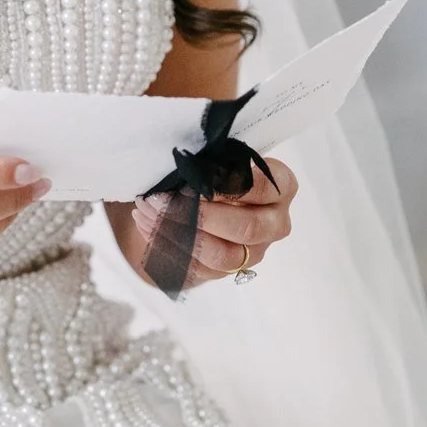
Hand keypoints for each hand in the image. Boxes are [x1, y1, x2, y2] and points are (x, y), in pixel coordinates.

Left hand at [129, 156, 296, 290]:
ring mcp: (254, 251)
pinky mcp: (227, 270)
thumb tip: (182, 162)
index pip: (262, 186)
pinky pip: (199, 268)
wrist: (196, 196)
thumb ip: (209, 158)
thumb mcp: (215, 155)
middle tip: (162, 200)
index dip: (225, 185)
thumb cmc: (211, 169)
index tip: (192, 179)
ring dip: (179, 234)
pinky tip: (145, 224)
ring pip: (223, 255)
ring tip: (147, 211)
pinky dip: (167, 246)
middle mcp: (274, 222)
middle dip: (199, 215)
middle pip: (246, 227)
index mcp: (281, 187)